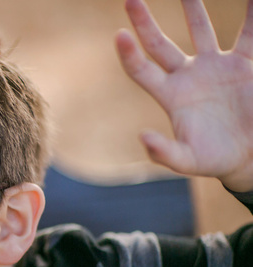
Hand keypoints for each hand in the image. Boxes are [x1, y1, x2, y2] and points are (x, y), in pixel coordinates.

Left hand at [116, 0, 252, 191]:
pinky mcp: (242, 64)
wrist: (248, 155)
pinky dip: (250, 14)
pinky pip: (248, 33)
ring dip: (191, 7)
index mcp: (170, 96)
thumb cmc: (213, 159)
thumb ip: (164, 152)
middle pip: (160, 44)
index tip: (119, 35)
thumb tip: (143, 137)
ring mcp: (214, 67)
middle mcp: (187, 76)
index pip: (141, 70)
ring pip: (200, 30)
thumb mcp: (186, 160)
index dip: (129, 54)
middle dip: (145, 22)